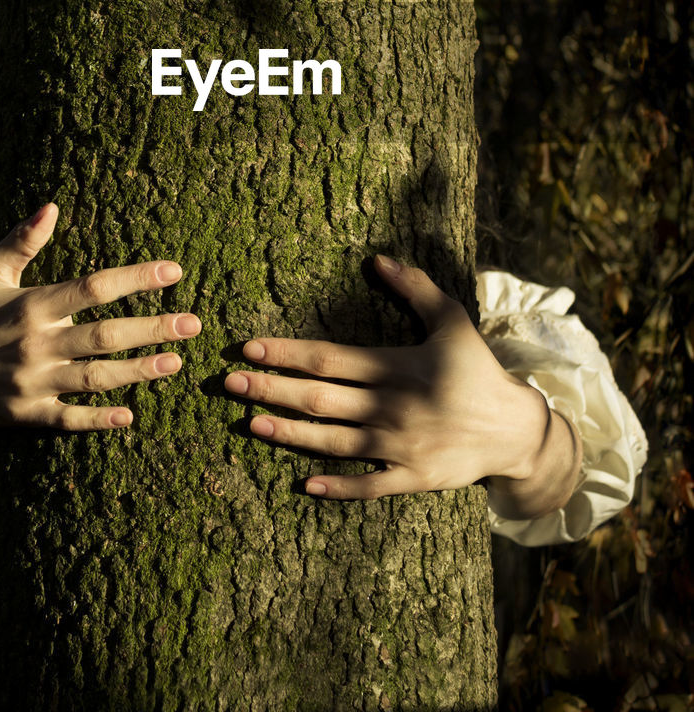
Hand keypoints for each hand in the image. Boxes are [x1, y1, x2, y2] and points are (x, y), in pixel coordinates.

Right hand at [0, 202, 200, 440]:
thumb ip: (22, 240)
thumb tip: (51, 206)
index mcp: (32, 305)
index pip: (92, 288)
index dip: (135, 279)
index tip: (173, 271)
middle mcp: (36, 344)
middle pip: (104, 337)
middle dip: (152, 330)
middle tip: (192, 324)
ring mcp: (33, 383)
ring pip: (95, 379)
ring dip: (138, 372)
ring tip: (175, 363)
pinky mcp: (29, 414)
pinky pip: (69, 420)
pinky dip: (98, 419)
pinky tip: (130, 415)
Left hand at [224, 256, 577, 507]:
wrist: (516, 429)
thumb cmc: (477, 368)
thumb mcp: (451, 320)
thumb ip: (414, 287)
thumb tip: (376, 258)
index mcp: (397, 366)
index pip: (328, 357)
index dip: (285, 352)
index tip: (249, 347)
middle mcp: (392, 407)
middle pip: (319, 399)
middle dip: (271, 389)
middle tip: (229, 383)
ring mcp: (400, 448)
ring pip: (332, 442)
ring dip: (288, 434)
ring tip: (250, 423)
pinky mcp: (412, 479)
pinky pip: (367, 487)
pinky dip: (336, 488)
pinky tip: (303, 485)